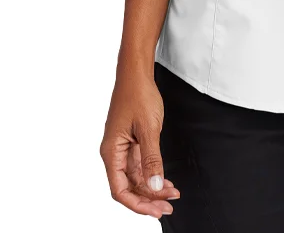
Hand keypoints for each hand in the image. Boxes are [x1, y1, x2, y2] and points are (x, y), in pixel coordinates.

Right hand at [100, 71, 181, 218]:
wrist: (137, 74)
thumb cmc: (138, 95)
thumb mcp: (148, 128)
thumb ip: (151, 159)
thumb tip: (155, 185)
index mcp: (111, 152)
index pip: (120, 190)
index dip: (137, 204)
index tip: (156, 210)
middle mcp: (114, 153)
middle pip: (128, 187)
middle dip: (148, 199)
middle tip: (168, 206)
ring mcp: (123, 148)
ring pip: (136, 178)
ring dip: (153, 188)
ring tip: (172, 195)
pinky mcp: (131, 143)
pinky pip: (140, 166)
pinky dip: (153, 174)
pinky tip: (166, 181)